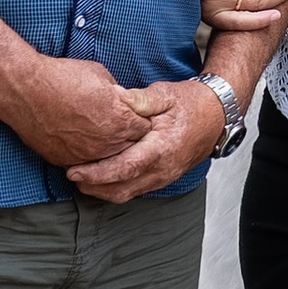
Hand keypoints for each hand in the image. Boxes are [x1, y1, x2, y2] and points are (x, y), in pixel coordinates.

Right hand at [7, 56, 159, 171]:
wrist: (26, 90)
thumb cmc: (63, 77)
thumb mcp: (103, 77)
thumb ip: (119, 96)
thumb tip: (124, 102)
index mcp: (120, 121)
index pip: (144, 128)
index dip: (139, 119)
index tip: (133, 115)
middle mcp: (105, 143)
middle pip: (129, 147)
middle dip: (127, 136)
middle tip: (117, 123)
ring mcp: (84, 156)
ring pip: (107, 159)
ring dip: (106, 148)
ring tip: (97, 131)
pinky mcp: (64, 161)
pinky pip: (83, 163)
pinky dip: (84, 154)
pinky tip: (79, 139)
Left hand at [66, 77, 226, 200]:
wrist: (217, 116)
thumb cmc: (190, 103)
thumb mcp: (164, 94)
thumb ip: (138, 100)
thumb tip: (114, 98)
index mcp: (162, 148)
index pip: (124, 168)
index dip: (97, 173)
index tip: (74, 171)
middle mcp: (163, 168)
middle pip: (121, 189)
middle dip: (92, 186)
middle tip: (70, 175)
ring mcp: (164, 177)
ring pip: (127, 194)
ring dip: (101, 191)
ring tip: (81, 178)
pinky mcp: (162, 179)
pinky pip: (134, 191)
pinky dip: (115, 187)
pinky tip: (100, 177)